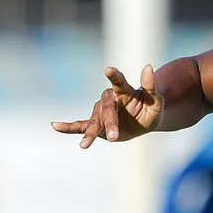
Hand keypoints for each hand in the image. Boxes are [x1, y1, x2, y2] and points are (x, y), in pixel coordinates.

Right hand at [52, 65, 166, 146]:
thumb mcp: (157, 101)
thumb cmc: (152, 109)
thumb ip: (151, 87)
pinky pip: (79, 125)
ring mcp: (102, 111)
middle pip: (107, 109)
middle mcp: (110, 99)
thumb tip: (148, 67)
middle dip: (109, 123)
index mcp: (125, 91)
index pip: (119, 82)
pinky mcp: (96, 123)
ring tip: (85, 145)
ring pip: (94, 120)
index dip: (114, 76)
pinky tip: (54, 126)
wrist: (145, 121)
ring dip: (91, 133)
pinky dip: (68, 127)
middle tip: (114, 137)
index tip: (109, 70)